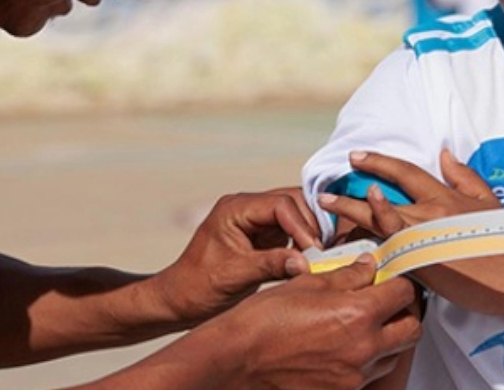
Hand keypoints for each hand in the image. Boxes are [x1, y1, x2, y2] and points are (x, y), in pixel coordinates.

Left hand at [155, 188, 321, 324]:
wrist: (180, 300)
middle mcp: (247, 208)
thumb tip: (306, 263)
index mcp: (235, 208)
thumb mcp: (234, 276)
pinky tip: (312, 259)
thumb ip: (270, 265)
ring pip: (296, 214)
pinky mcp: (263, 236)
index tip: (314, 252)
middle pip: (293, 202)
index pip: (280, 205)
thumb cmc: (197, 286)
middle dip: (310, 226)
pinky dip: (304, 242)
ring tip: (320, 257)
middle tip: (322, 254)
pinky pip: (292, 231)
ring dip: (310, 233)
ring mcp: (256, 221)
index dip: (302, 226)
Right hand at [211, 256, 421, 389]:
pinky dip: (366, 361)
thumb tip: (368, 265)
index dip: (400, 280)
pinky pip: (369, 376)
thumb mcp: (306, 284)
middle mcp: (363, 349)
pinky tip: (345, 348)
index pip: (404, 293)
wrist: (235, 362)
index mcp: (357, 315)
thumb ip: (345, 275)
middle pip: (411, 328)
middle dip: (404, 311)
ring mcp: (354, 377)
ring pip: (394, 355)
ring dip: (387, 338)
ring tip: (363, 325)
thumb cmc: (262, 321)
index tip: (391, 277)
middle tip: (387, 301)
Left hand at [320, 150, 503, 315]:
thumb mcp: (487, 200)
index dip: (379, 162)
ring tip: (326, 205)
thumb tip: (443, 153)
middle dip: (352, 190)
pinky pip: (387, 252)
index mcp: (444, 196)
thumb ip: (463, 177)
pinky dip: (368, 245)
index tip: (356, 156)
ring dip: (350, 212)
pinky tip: (348, 241)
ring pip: (378, 222)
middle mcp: (429, 213)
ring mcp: (422, 240)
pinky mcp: (421, 266)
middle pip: (382, 196)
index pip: (405, 172)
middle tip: (326, 186)